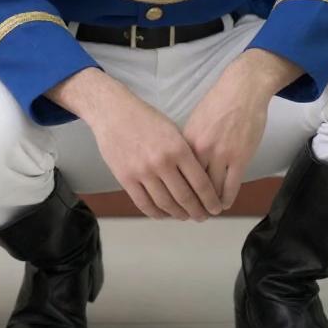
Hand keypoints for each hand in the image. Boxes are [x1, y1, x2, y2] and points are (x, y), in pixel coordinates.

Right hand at [50, 68, 222, 221]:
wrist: (112, 111)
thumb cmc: (143, 117)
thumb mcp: (172, 130)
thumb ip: (186, 154)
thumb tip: (199, 181)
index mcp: (177, 148)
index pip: (201, 184)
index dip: (211, 201)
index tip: (215, 209)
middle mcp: (161, 162)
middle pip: (185, 198)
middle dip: (197, 212)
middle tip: (202, 217)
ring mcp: (142, 171)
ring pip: (166, 205)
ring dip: (178, 214)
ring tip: (184, 216)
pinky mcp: (125, 178)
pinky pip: (144, 204)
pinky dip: (156, 213)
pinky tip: (163, 213)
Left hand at [182, 49, 301, 208]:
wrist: (241, 91)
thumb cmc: (217, 104)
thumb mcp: (194, 122)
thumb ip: (187, 143)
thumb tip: (181, 162)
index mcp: (184, 140)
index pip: (174, 173)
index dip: (173, 189)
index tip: (172, 200)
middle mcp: (199, 150)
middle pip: (190, 185)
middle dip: (189, 202)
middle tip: (189, 214)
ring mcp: (220, 155)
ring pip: (210, 190)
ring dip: (208, 205)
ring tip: (206, 212)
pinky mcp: (239, 159)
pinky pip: (230, 187)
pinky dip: (225, 199)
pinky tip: (222, 205)